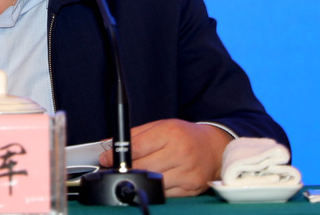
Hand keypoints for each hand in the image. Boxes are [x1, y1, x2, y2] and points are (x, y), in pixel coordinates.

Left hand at [99, 119, 232, 196]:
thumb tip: (109, 144)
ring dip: (139, 180)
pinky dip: (154, 188)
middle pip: (143, 167)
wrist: (214, 148)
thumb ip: (135, 135)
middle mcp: (180, 153)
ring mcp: (187, 173)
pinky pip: (165, 193)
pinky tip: (153, 181)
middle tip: (116, 169)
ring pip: (153, 183)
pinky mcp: (191, 189)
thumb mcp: (161, 126)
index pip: (137, 147)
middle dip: (126, 169)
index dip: (118, 155)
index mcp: (171, 133)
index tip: (105, 159)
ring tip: (134, 174)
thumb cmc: (185, 135)